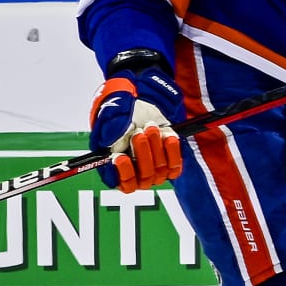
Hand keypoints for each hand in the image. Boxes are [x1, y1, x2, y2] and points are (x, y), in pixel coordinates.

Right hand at [88, 53, 184, 192]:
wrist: (141, 101)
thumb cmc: (120, 110)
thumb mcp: (111, 114)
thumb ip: (111, 127)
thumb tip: (115, 142)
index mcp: (116, 167)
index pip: (122, 184)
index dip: (122, 174)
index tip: (119, 157)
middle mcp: (137, 172)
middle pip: (143, 178)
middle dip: (142, 154)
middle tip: (139, 132)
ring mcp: (155, 168)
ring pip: (160, 171)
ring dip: (156, 149)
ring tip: (151, 128)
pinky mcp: (170, 160)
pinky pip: (175, 166)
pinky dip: (173, 152)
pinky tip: (169, 136)